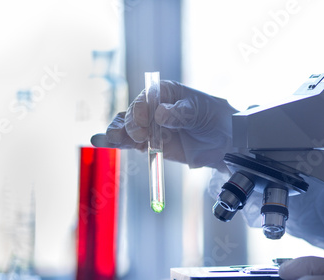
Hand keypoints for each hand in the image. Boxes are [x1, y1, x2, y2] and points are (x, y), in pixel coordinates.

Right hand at [90, 80, 237, 171]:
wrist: (224, 142)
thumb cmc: (214, 118)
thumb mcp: (201, 111)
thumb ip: (180, 112)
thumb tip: (160, 114)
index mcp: (165, 92)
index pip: (146, 98)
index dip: (142, 109)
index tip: (146, 123)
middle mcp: (153, 107)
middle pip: (133, 114)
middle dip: (132, 125)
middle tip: (140, 136)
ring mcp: (149, 126)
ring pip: (125, 127)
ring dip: (117, 133)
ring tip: (111, 139)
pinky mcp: (149, 143)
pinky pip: (129, 142)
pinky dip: (114, 141)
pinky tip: (98, 140)